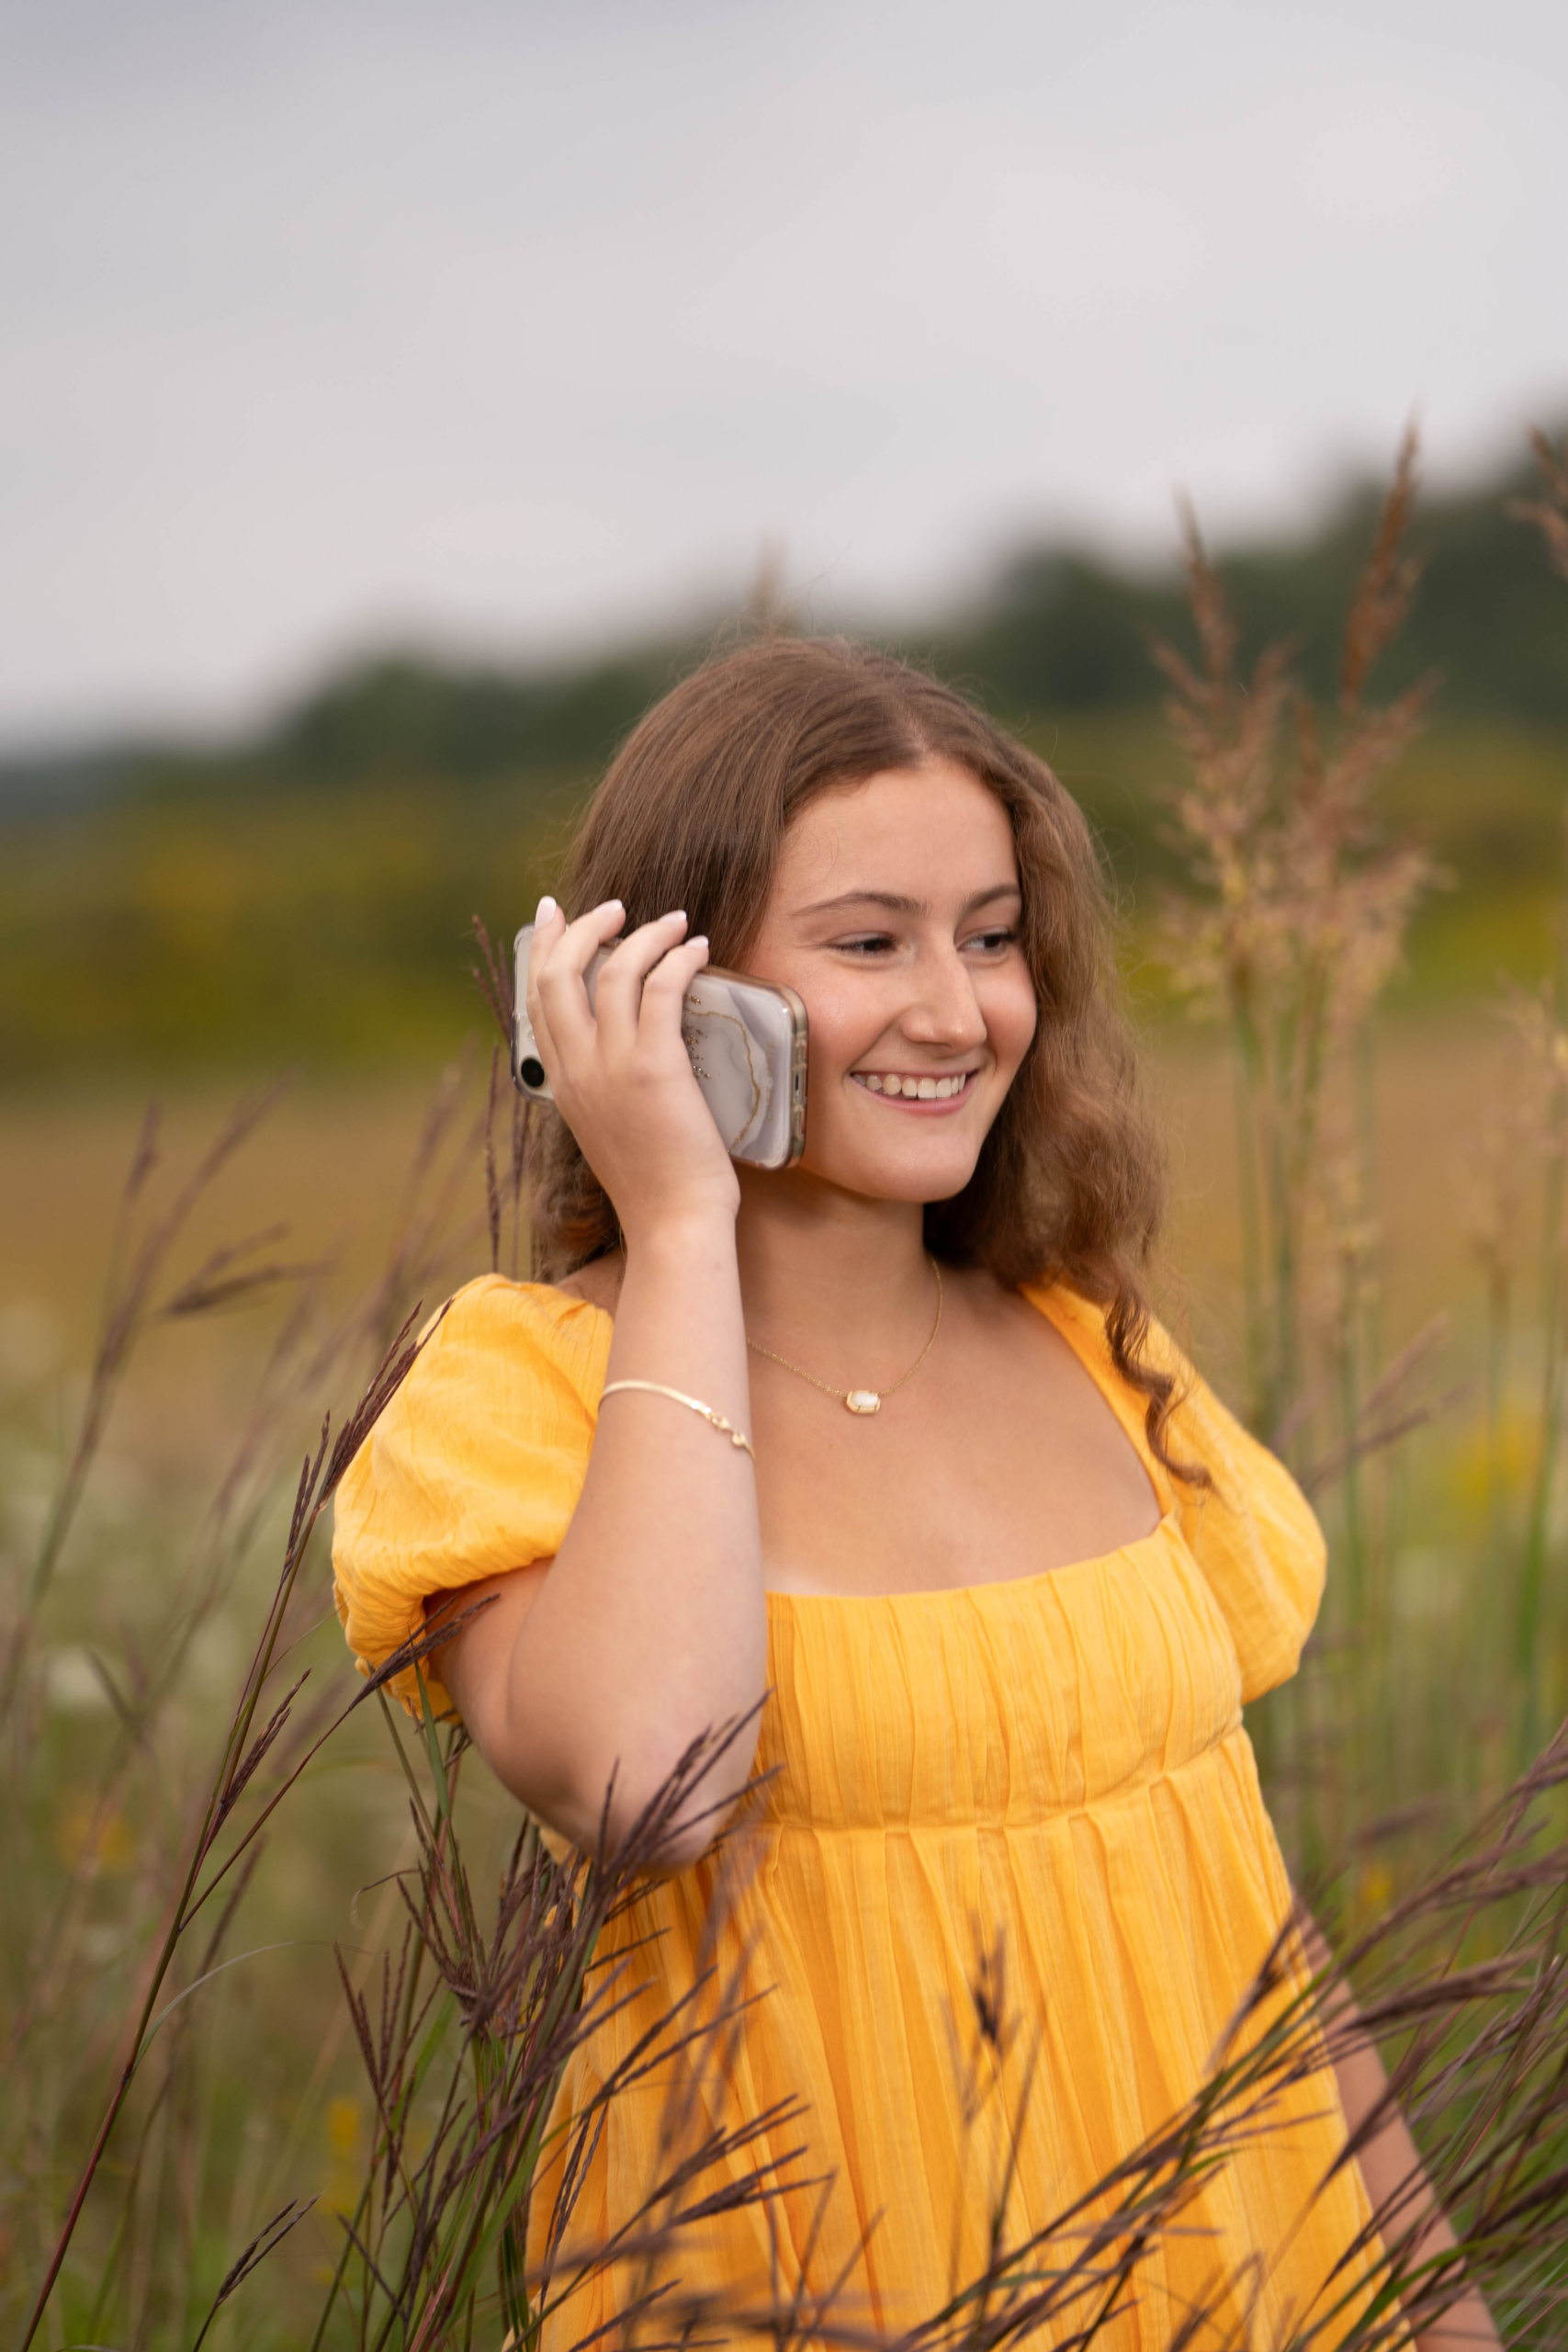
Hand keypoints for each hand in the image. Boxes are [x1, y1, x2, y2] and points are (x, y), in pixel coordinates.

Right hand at [527, 897, 740, 1243]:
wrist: (674, 1223)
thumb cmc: (655, 1183)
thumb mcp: (609, 1128)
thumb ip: (603, 1085)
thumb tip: (623, 1046)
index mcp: (562, 1084)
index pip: (535, 1000)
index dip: (541, 949)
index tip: (551, 914)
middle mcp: (577, 1070)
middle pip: (559, 974)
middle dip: (581, 927)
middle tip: (614, 907)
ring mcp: (612, 1068)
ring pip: (611, 973)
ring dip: (642, 935)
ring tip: (671, 920)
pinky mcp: (655, 1068)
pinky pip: (660, 989)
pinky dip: (677, 958)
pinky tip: (696, 948)